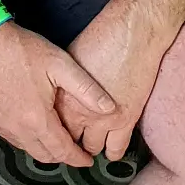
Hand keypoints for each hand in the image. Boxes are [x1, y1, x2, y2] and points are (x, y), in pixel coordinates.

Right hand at [0, 22, 118, 167]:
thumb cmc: (19, 50)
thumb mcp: (60, 64)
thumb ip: (87, 90)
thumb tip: (109, 108)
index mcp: (36, 119)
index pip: (62, 151)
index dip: (78, 159)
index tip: (87, 160)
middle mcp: (15, 129)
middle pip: (44, 156)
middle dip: (62, 156)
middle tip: (74, 149)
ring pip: (26, 148)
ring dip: (43, 147)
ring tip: (56, 135)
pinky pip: (11, 138)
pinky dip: (25, 137)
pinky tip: (32, 123)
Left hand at [66, 1, 169, 161]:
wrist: (133, 33)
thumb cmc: (102, 38)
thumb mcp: (68, 60)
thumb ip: (62, 85)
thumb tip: (55, 95)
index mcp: (62, 96)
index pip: (51, 125)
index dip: (53, 128)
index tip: (55, 130)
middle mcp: (78, 112)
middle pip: (68, 139)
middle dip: (69, 140)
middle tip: (72, 139)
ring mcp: (102, 119)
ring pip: (91, 147)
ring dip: (91, 146)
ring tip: (91, 143)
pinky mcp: (125, 120)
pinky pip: (116, 149)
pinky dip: (112, 152)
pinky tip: (110, 149)